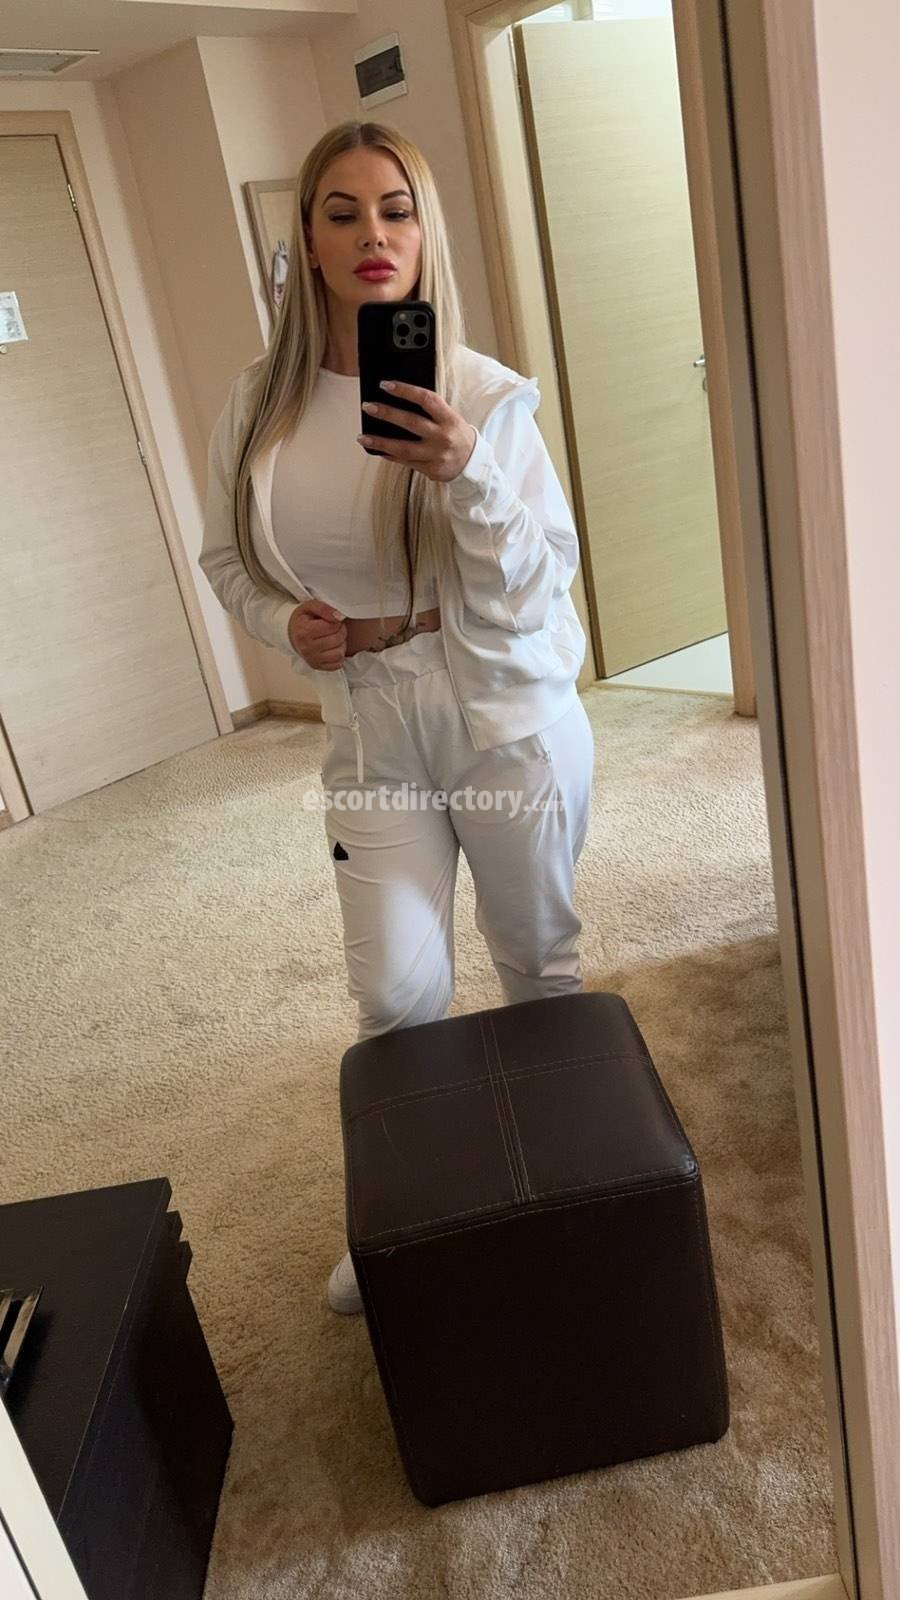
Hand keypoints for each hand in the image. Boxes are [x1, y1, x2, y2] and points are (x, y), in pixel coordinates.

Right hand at [287, 599, 346, 670]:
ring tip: (333, 638)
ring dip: (341, 644)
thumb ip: (324, 608)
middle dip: (340, 631)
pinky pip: (337, 664)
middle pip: (337, 639)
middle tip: (334, 628)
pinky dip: (338, 656)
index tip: (330, 621)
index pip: (332, 626)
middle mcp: (306, 648)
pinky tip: (332, 648)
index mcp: (303, 631)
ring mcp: (311, 659)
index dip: (336, 622)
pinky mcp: (316, 666)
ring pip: (339, 653)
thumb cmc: (303, 619)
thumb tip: (340, 617)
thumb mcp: (310, 607)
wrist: (292, 634)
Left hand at [359, 381, 476, 482]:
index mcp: (449, 419)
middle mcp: (443, 437)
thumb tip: (398, 401)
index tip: (385, 385)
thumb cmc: (457, 435)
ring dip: (380, 442)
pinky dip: (389, 455)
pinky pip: (406, 462)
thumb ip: (430, 411)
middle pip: (411, 423)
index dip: (405, 390)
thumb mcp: (450, 418)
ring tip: (362, 437)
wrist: (473, 463)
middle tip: (368, 406)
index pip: (426, 399)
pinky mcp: (431, 470)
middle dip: (387, 414)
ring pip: (404, 448)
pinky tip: (377, 450)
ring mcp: (436, 455)